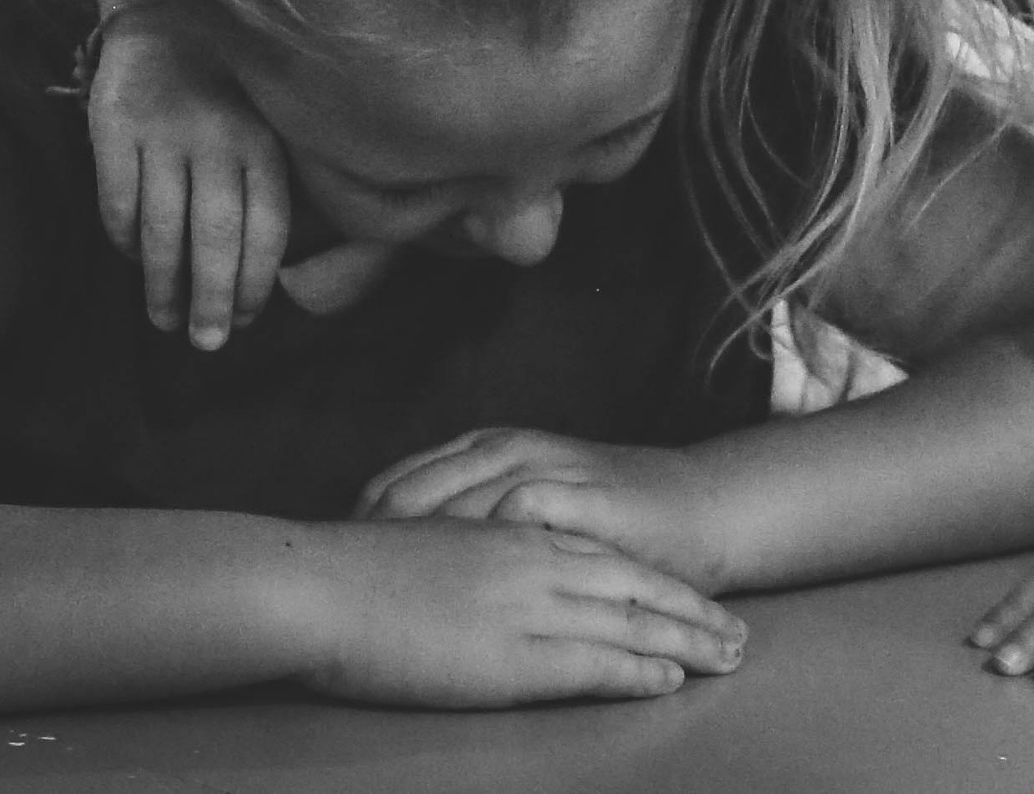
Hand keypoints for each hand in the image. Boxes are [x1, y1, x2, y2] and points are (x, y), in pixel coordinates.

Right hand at [85, 11, 289, 349]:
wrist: (165, 10)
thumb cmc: (228, 86)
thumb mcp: (266, 123)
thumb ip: (266, 182)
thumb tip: (268, 270)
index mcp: (264, 141)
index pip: (267, 227)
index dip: (256, 280)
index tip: (246, 319)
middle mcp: (219, 138)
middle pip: (214, 238)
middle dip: (212, 299)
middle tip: (207, 344)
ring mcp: (164, 131)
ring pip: (161, 228)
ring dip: (162, 284)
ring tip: (166, 320)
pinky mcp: (114, 126)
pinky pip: (116, 200)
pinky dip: (122, 241)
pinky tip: (129, 260)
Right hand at [302, 516, 740, 708]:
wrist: (318, 584)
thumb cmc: (350, 572)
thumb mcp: (428, 550)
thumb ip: (468, 561)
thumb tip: (479, 585)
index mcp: (512, 539)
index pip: (606, 557)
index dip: (655, 580)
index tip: (692, 599)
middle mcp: (534, 565)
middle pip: (636, 586)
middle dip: (693, 611)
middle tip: (739, 633)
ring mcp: (528, 608)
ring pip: (631, 622)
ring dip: (688, 642)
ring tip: (730, 658)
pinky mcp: (513, 656)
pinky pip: (593, 663)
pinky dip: (638, 670)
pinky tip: (671, 681)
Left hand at [357, 427, 720, 587]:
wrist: (700, 509)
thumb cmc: (609, 516)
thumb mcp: (526, 500)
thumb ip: (471, 512)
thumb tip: (395, 550)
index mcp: (492, 448)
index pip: (398, 482)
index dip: (360, 524)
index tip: (332, 565)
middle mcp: (511, 451)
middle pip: (413, 490)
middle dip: (373, 537)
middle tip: (344, 581)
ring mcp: (546, 469)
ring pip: (454, 499)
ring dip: (416, 541)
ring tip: (382, 585)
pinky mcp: (579, 497)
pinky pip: (513, 512)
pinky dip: (478, 542)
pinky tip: (458, 575)